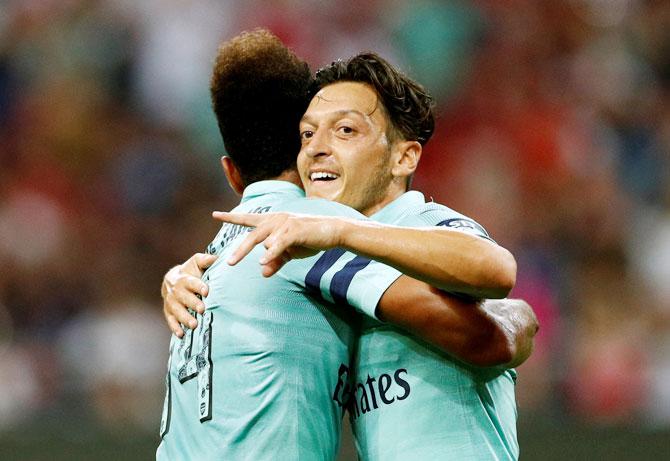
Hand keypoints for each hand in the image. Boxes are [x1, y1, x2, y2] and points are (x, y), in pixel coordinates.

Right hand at [162, 253, 216, 336]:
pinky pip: (170, 320)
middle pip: (183, 297)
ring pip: (176, 310)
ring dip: (184, 317)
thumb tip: (221, 257)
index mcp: (184, 278)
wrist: (172, 279)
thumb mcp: (197, 262)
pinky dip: (175, 327)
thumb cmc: (190, 271)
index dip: (198, 286)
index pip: (191, 282)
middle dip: (192, 303)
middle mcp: (175, 290)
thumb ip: (207, 260)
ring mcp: (171, 302)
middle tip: (202, 309)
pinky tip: (181, 334)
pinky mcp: (168, 312)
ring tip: (194, 325)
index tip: (207, 291)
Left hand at [212, 211, 348, 276]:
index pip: (248, 219)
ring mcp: (285, 224)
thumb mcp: (289, 253)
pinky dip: (270, 254)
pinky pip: (278, 244)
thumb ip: (275, 262)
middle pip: (251, 236)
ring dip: (264, 254)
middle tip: (229, 262)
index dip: (231, 217)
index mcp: (272, 222)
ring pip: (265, 241)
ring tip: (263, 259)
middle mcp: (276, 219)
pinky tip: (263, 262)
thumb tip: (263, 272)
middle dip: (240, 250)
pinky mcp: (294, 231)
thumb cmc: (309, 240)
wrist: (332, 232)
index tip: (215, 214)